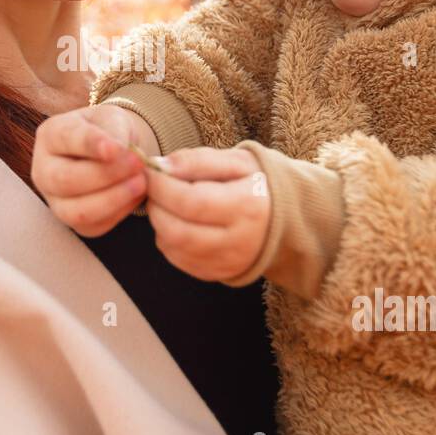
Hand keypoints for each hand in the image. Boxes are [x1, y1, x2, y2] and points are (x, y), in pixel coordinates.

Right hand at [31, 105, 157, 236]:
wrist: (113, 152)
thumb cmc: (108, 131)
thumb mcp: (112, 117)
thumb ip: (114, 129)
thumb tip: (120, 151)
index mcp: (50, 135)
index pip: (67, 139)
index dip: (91, 144)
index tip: (116, 148)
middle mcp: (43, 170)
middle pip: (66, 180)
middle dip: (106, 174)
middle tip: (137, 164)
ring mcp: (55, 200)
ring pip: (77, 210)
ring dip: (114, 198)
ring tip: (141, 182)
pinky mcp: (74, 223)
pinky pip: (94, 225)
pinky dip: (119, 212)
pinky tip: (135, 195)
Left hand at [142, 146, 271, 282]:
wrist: (284, 219)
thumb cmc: (257, 183)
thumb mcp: (236, 161)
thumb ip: (197, 160)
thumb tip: (161, 167)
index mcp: (248, 206)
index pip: (192, 201)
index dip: (162, 187)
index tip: (150, 171)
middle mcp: (239, 241)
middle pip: (178, 231)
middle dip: (155, 206)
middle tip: (156, 187)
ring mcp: (228, 263)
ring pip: (173, 247)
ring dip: (159, 222)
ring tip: (168, 202)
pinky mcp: (218, 274)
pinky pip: (178, 259)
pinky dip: (167, 238)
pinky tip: (178, 220)